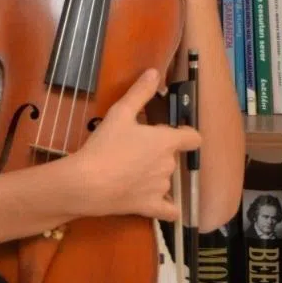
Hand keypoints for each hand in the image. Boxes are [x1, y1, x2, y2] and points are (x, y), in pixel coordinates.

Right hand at [68, 68, 200, 221]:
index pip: (193, 137)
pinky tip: (160, 203)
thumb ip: (140, 92)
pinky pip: (169, 210)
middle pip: (174, 157)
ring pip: (167, 180)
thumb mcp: (120, 113)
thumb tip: (155, 72)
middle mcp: (169, 165)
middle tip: (136, 150)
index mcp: (166, 141)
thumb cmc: (105, 145)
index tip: (175, 133)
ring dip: (157, 176)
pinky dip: (168, 208)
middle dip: (160, 153)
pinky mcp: (151, 208)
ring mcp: (161, 188)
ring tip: (133, 173)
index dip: (186, 134)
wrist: (88, 183)